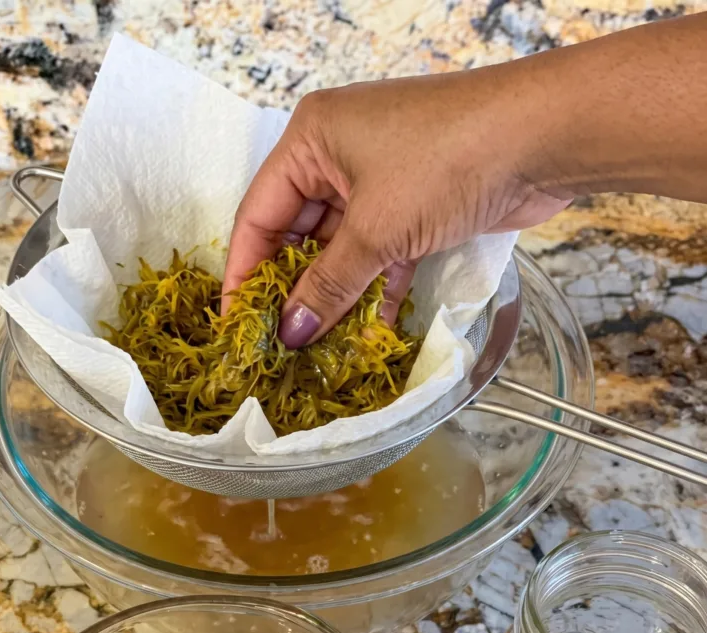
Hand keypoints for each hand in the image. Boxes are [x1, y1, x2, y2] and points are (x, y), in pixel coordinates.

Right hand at [224, 13, 706, 349]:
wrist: (541, 138)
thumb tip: (290, 332)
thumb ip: (328, 285)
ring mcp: (380, 180)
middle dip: (292, 289)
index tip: (236, 324)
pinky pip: (380, 253)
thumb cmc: (446, 162)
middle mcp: (338, 155)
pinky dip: (375, 288)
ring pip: (341, 248)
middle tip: (279, 344)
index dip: (244, 272)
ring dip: (335, 296)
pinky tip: (367, 331)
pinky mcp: (416, 204)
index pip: (259, 213)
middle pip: (298, 233)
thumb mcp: (374, 229)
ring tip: (317, 348)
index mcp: (311, 140)